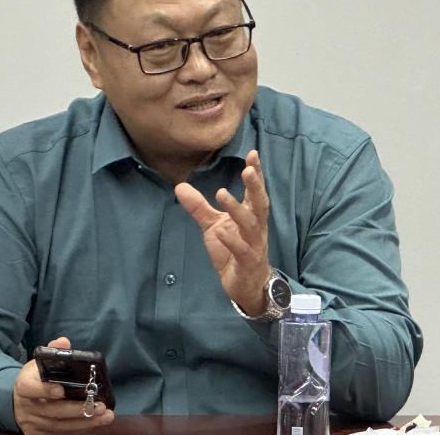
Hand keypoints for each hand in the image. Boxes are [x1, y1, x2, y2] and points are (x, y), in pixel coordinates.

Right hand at [13, 337, 114, 433]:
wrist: (19, 402)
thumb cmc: (35, 379)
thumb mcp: (39, 363)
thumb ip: (52, 351)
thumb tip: (64, 342)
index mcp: (24, 385)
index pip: (30, 388)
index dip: (45, 390)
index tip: (62, 390)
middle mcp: (27, 407)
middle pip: (52, 411)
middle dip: (77, 409)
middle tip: (99, 406)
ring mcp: (32, 423)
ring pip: (59, 426)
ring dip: (84, 421)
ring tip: (105, 415)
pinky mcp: (38, 434)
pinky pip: (60, 434)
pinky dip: (79, 429)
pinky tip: (95, 423)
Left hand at [175, 149, 271, 316]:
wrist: (246, 286)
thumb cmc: (233, 251)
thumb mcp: (213, 226)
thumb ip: (199, 207)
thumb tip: (180, 186)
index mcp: (251, 216)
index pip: (255, 192)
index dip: (256, 173)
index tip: (252, 154)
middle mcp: (256, 228)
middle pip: (259, 204)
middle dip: (255, 186)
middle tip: (248, 169)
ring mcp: (254, 245)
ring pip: (250, 225)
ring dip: (237, 209)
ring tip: (222, 193)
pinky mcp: (247, 262)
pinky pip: (241, 251)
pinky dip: (231, 240)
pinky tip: (221, 231)